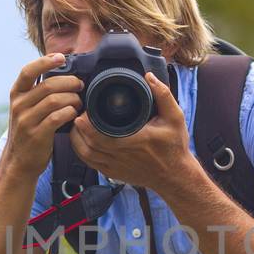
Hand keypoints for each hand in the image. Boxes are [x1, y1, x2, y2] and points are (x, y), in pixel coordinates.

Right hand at [2, 54, 81, 177]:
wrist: (18, 162)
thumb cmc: (29, 130)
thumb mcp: (26, 108)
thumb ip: (38, 92)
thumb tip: (64, 74)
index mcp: (16, 94)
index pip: (28, 71)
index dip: (45, 61)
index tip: (61, 58)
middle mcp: (18, 105)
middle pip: (48, 85)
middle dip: (70, 83)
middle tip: (80, 86)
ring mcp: (26, 121)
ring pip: (55, 100)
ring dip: (72, 99)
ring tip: (78, 102)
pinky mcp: (36, 135)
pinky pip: (57, 117)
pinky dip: (70, 113)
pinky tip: (74, 114)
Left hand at [68, 71, 190, 192]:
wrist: (174, 175)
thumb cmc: (174, 147)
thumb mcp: (175, 118)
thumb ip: (163, 95)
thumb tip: (149, 77)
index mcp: (136, 140)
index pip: (102, 135)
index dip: (87, 124)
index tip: (84, 111)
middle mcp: (123, 155)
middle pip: (89, 144)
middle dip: (79, 128)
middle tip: (79, 114)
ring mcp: (116, 166)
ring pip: (86, 154)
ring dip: (77, 139)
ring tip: (77, 125)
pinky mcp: (113, 173)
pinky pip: (90, 163)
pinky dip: (81, 151)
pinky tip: (81, 141)